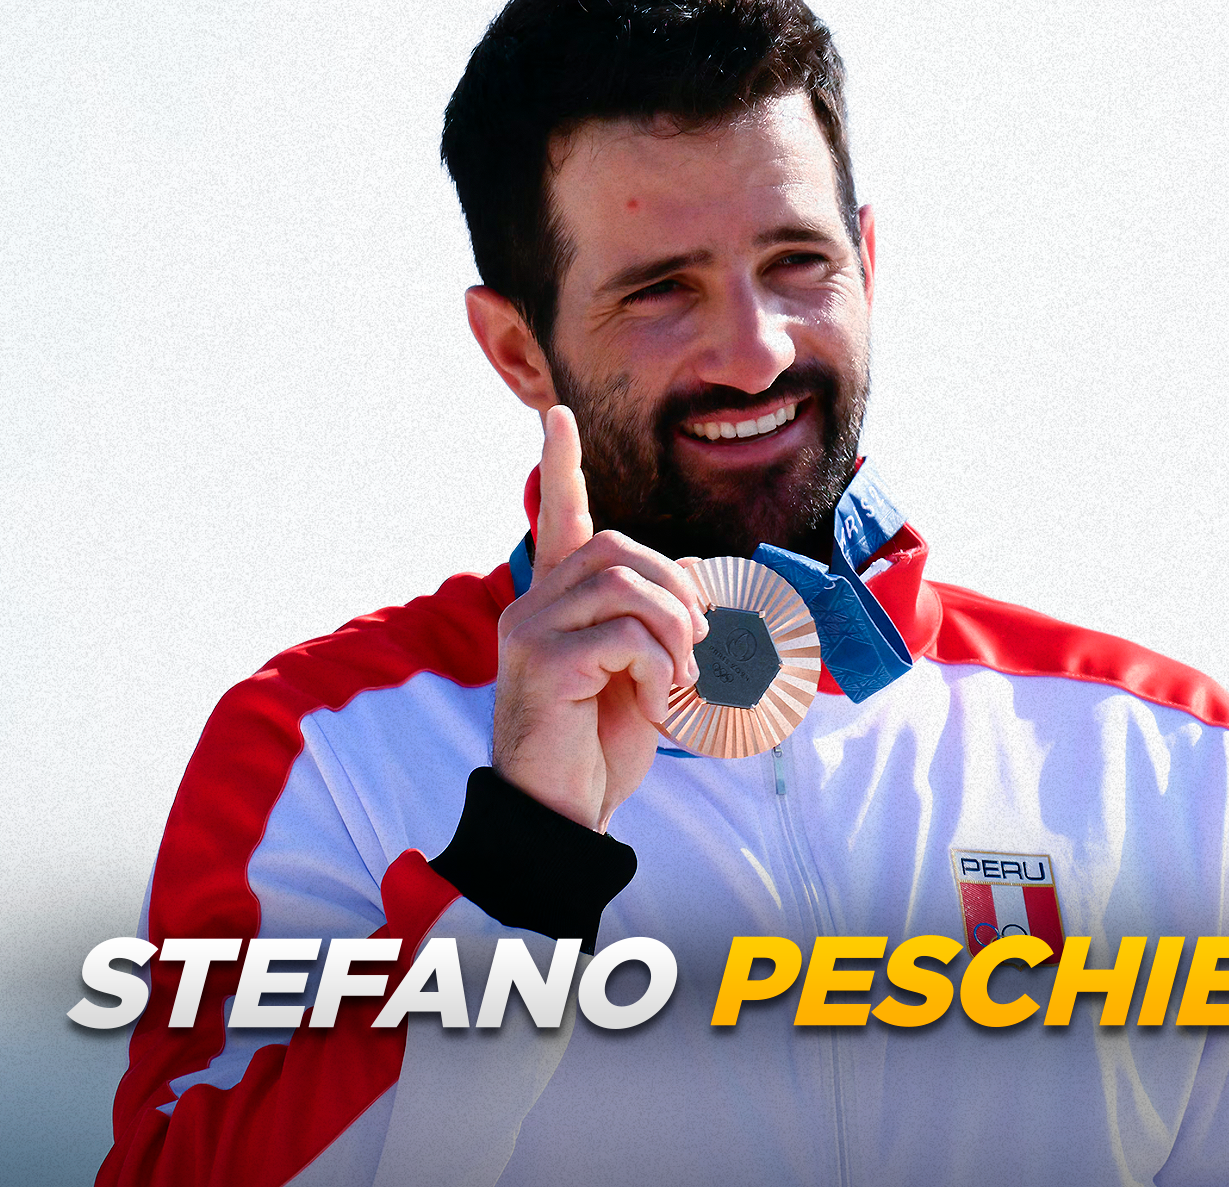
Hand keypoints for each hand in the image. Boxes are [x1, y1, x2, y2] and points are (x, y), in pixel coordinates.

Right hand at [491, 405, 709, 831]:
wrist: (563, 812)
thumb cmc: (599, 743)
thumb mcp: (638, 671)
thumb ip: (651, 624)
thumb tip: (692, 589)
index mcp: (554, 602)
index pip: (556, 518)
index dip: (560, 466)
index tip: (559, 416)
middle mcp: (533, 605)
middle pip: (616, 549)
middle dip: (675, 589)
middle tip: (698, 644)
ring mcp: (531, 631)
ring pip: (626, 585)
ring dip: (675, 630)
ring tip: (680, 679)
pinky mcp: (544, 663)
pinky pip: (625, 635)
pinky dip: (660, 666)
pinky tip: (656, 701)